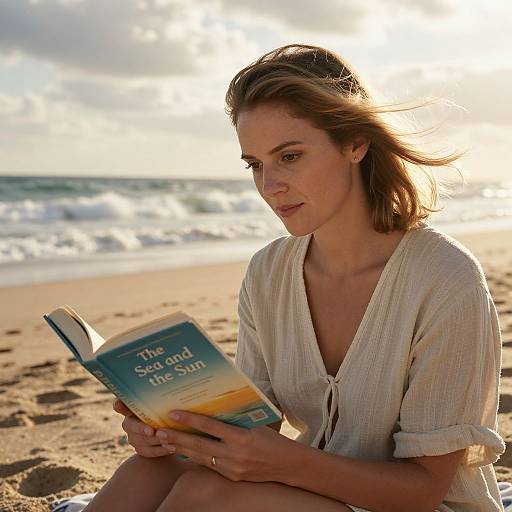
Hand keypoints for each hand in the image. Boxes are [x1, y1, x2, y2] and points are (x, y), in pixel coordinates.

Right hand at [113, 399, 168, 457]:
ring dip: (154, 440)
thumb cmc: (169, 412)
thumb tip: (173, 386)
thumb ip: (164, 400)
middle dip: (140, 428)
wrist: (173, 430)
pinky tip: (170, 447)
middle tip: (152, 431)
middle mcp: (130, 421)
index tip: (118, 404)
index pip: (121, 404)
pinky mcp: (140, 448)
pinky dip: (159, 450)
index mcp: (133, 407)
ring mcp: (133, 436)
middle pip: (129, 425)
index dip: (119, 405)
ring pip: (139, 440)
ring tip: (168, 439)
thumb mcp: (166, 405)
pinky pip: (147, 451)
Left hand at [155, 410, 299, 482]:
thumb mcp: (255, 424)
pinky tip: (183, 452)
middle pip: (199, 444)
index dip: (190, 420)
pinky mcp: (232, 477)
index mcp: (242, 437)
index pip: (210, 426)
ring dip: (181, 449)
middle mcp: (235, 454)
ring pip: (200, 457)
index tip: (174, 413)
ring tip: (165, 441)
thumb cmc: (272, 438)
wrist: (287, 465)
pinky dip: (195, 458)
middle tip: (159, 430)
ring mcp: (232, 468)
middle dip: (177, 437)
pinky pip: (209, 465)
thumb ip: (234, 420)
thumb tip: (212, 408)